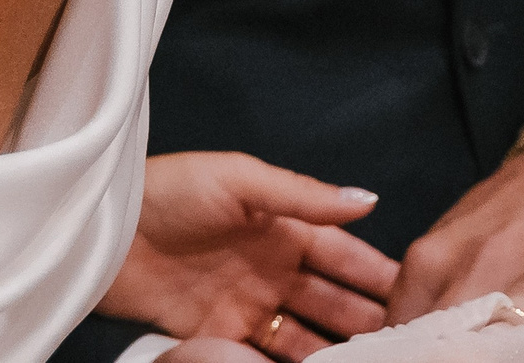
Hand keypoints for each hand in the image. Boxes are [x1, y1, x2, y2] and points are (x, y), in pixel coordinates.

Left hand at [100, 152, 397, 360]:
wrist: (106, 232)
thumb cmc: (170, 191)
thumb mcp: (241, 180)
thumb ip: (303, 196)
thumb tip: (367, 202)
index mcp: (284, 225)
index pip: (344, 255)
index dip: (377, 275)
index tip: (417, 294)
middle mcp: (274, 266)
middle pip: (332, 300)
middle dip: (367, 319)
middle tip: (403, 340)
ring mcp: (249, 303)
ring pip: (306, 332)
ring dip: (335, 347)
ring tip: (371, 360)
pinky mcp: (218, 333)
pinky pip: (265, 354)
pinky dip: (293, 362)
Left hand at [387, 148, 523, 347]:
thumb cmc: (515, 214)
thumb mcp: (454, 242)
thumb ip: (424, 294)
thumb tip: (389, 347)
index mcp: (434, 260)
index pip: (400, 332)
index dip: (407, 356)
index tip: (413, 360)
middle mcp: (482, 268)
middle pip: (449, 340)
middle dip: (448, 357)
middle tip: (455, 361)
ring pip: (518, 327)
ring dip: (512, 348)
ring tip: (518, 353)